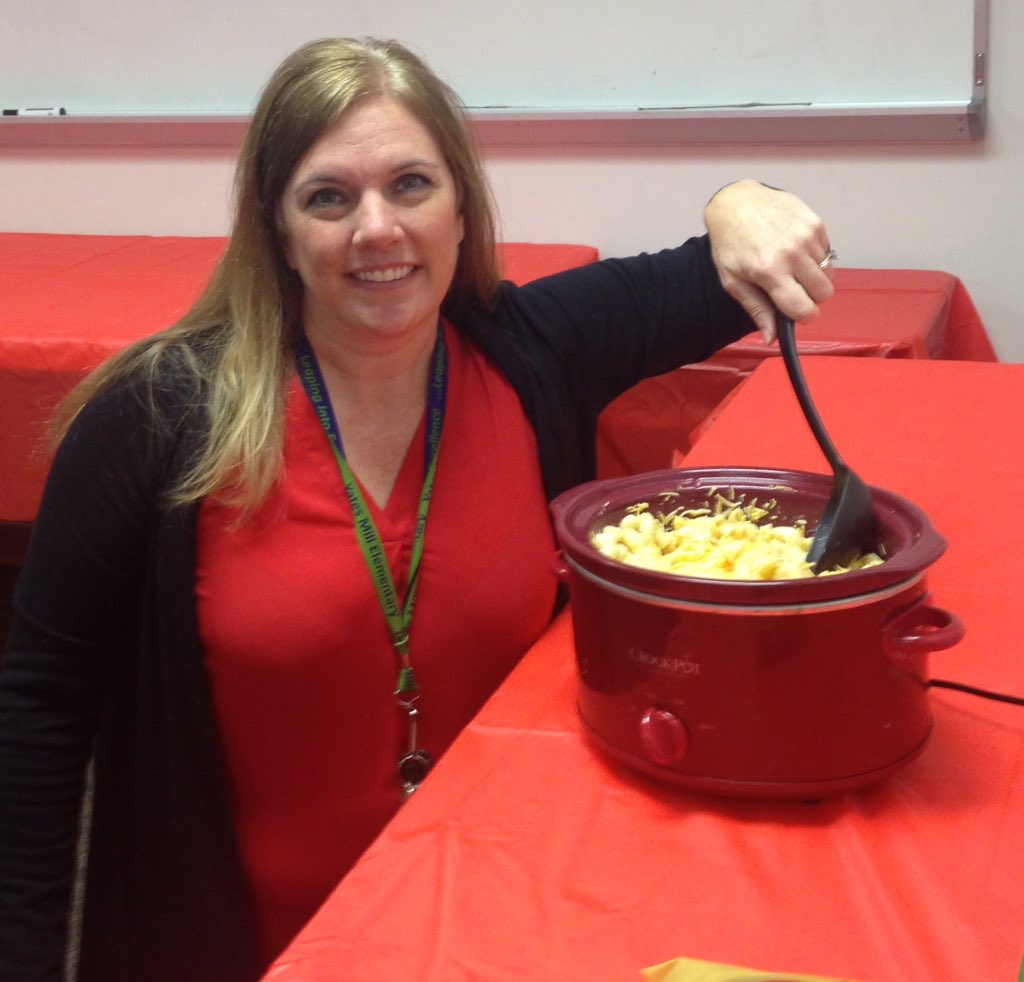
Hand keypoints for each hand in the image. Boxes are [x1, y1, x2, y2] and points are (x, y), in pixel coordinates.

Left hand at [704, 179, 834, 342]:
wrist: (736, 203)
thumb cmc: (731, 243)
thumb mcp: (734, 281)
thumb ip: (757, 310)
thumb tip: (771, 338)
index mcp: (770, 272)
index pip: (804, 308)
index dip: (804, 315)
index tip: (798, 312)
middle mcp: (792, 253)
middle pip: (824, 292)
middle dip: (812, 297)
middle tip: (794, 288)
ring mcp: (806, 236)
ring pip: (828, 273)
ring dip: (814, 276)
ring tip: (792, 266)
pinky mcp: (815, 222)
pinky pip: (827, 252)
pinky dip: (816, 257)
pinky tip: (796, 249)